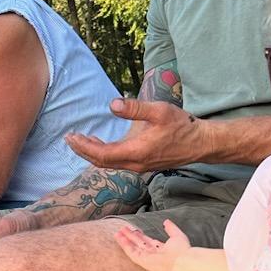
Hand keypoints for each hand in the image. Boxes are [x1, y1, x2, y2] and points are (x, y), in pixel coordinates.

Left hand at [65, 99, 205, 172]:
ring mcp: (140, 166)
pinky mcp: (143, 163)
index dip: (84, 147)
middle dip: (84, 151)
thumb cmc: (182, 126)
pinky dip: (105, 154)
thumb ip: (134, 108)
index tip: (72, 137)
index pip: (102, 155)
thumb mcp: (159, 111)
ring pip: (109, 164)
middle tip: (70, 138)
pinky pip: (118, 162)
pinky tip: (100, 144)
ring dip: (93, 153)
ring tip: (81, 140)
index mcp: (137, 152)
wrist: (200, 143)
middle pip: (102, 162)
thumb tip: (112, 104)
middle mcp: (136, 163)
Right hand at [114, 219, 192, 270]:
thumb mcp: (176, 235)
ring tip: (117, 233)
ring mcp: (147, 258)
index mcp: (160, 248)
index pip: (147, 241)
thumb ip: (171, 228)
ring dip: (125, 240)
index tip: (134, 229)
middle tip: (123, 229)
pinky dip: (125, 245)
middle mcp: (152, 254)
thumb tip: (166, 221)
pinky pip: (131, 252)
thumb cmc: (182, 250)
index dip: (140, 235)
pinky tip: (120, 238)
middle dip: (130, 236)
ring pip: (133, 247)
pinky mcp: (142, 260)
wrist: (182, 260)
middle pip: (139, 243)